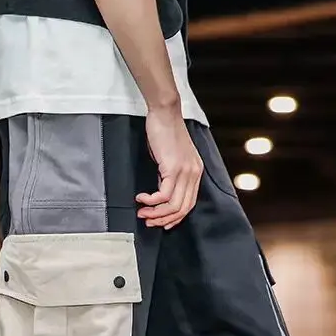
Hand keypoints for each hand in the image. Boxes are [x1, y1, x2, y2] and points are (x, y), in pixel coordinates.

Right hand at [136, 103, 203, 229]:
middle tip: (147, 220)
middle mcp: (193, 174)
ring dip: (155, 213)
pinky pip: (163, 195)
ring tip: (142, 212)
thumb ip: (168, 177)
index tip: (160, 222)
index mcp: (195, 172)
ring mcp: (185, 172)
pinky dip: (150, 201)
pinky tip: (141, 198)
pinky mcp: (173, 168)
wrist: (165, 113)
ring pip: (173, 205)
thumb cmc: (165, 132)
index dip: (174, 218)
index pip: (188, 204)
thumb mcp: (170, 159)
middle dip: (163, 219)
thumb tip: (160, 194)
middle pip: (182, 209)